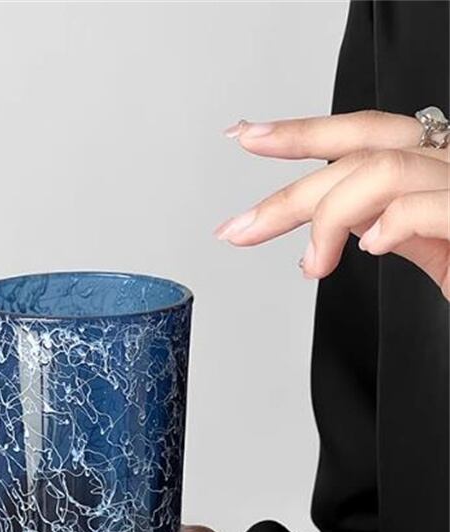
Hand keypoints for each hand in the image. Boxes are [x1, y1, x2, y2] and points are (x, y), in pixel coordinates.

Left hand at [215, 110, 449, 298]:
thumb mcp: (439, 251)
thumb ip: (397, 225)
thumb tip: (346, 219)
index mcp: (443, 166)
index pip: (365, 134)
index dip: (303, 133)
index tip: (245, 136)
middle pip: (359, 149)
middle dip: (287, 191)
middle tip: (234, 230)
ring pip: (380, 172)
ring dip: (326, 220)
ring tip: (313, 267)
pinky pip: (426, 205)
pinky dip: (388, 224)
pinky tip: (366, 252)